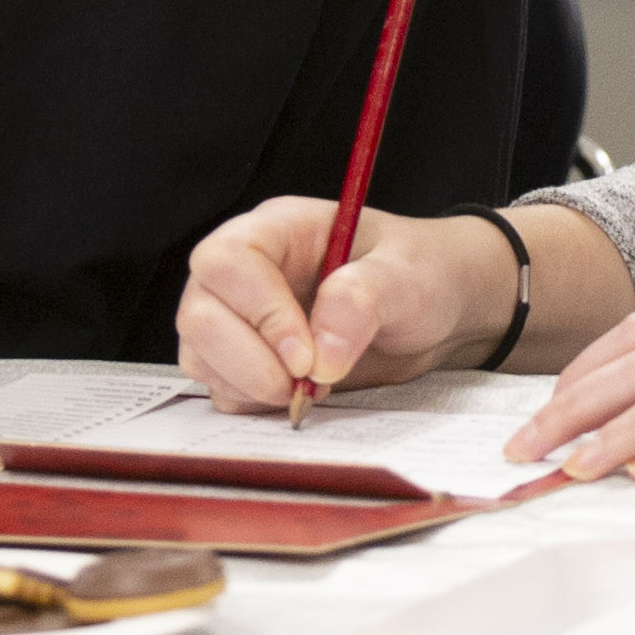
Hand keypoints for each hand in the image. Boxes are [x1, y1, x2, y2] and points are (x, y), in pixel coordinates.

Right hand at [176, 200, 511, 413]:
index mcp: (279, 230)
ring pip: (201, 356)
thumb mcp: (408, 277)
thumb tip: (322, 353)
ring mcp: (240, 318)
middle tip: (303, 385)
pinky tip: (301, 397)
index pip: (229, 261)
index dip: (259, 312)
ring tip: (311, 389)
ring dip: (250, 387)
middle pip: (200, 314)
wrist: (435, 315)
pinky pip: (220, 388)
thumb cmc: (421, 276)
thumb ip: (364, 300)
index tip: (305, 356)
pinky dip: (254, 404)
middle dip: (247, 361)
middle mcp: (247, 273)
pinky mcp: (245, 360)